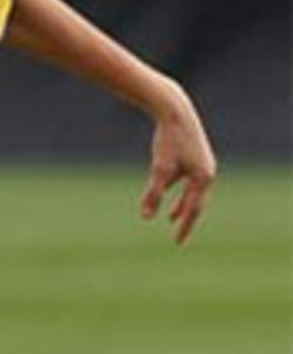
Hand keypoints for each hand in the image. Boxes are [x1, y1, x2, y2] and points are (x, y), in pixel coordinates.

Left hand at [140, 84, 216, 243]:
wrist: (175, 111)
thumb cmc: (168, 140)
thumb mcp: (159, 169)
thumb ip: (154, 194)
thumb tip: (146, 217)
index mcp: (203, 178)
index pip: (193, 210)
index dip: (184, 227)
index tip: (177, 243)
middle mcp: (207, 172)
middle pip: (196, 202)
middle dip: (186, 219)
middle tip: (178, 236)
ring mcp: (203, 163)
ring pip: (192, 191)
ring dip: (181, 204)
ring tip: (171, 217)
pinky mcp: (196, 155)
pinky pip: (188, 179)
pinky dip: (179, 188)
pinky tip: (168, 189)